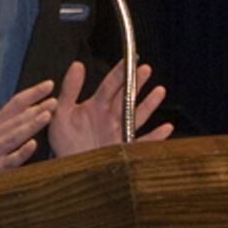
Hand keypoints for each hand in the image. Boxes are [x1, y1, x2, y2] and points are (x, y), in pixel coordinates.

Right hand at [0, 79, 57, 182]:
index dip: (32, 93)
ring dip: (31, 125)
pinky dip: (21, 152)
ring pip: (14, 136)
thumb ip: (5, 123)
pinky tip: (32, 145)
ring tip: (46, 115)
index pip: (15, 104)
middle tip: (55, 100)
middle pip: (17, 118)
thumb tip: (29, 109)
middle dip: (37, 108)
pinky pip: (9, 160)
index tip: (49, 85)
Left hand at [48, 59, 172, 156]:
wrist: (67, 170)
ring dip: (149, 104)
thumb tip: (77, 65)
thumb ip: (69, 90)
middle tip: (146, 69)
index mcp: (96, 107)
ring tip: (160, 90)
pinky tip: (167, 128)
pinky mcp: (125, 150)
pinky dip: (156, 136)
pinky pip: (144, 142)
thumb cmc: (63, 143)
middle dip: (137, 83)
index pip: (111, 85)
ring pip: (138, 115)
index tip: (131, 57)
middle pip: (127, 96)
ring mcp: (120, 133)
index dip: (121, 71)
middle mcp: (110, 118)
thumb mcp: (61, 113)